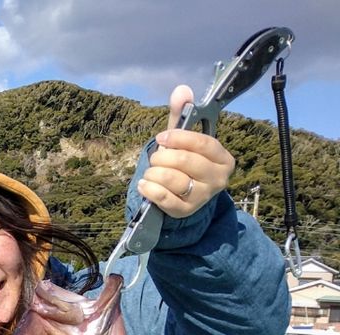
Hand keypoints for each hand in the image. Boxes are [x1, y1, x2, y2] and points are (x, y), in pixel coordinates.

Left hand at [137, 84, 235, 219]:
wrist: (179, 195)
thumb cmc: (183, 162)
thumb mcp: (182, 140)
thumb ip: (182, 115)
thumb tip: (181, 89)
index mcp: (223, 158)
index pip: (203, 143)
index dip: (179, 138)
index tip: (162, 137)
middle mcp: (218, 179)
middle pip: (185, 161)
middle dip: (163, 157)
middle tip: (156, 157)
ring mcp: (203, 197)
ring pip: (173, 179)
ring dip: (154, 173)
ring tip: (150, 172)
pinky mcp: (185, 211)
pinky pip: (164, 199)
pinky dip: (149, 189)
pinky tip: (144, 184)